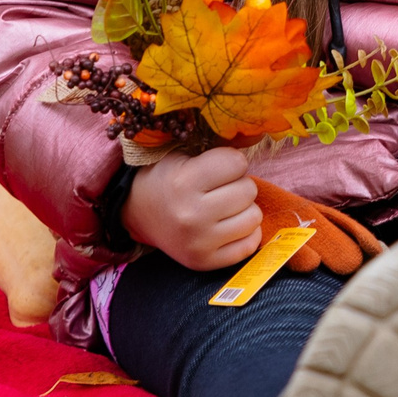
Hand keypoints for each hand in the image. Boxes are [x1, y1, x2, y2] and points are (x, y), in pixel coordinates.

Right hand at [122, 145, 261, 270]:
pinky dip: (244, 233)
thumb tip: (260, 134)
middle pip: (248, 190)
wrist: (137, 213)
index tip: (216, 168)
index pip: (237, 163)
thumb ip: (220, 145)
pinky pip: (250, 244)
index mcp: (184, 182)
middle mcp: (191, 215)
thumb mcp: (185, 153)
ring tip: (222, 206)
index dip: (230, 161)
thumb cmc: (167, 178)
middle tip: (218, 188)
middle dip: (237, 184)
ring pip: (254, 217)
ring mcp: (199, 242)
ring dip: (243, 209)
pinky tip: (226, 226)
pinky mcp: (205, 262)